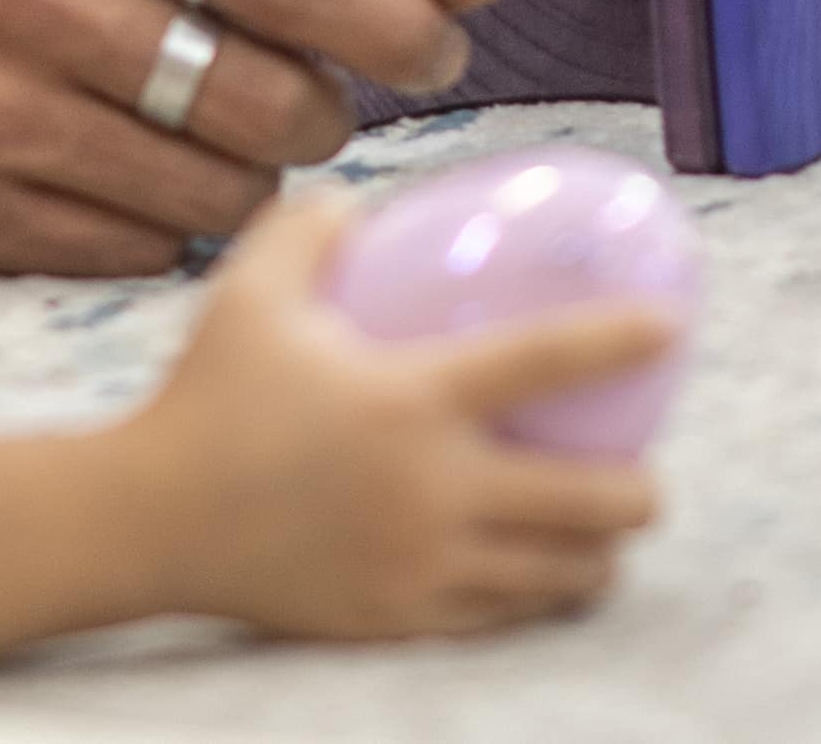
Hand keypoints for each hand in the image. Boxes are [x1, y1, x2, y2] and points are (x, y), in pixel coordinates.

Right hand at [0, 0, 518, 279]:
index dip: (385, 18)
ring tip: (212, 136)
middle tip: (305, 102)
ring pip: (209, 196)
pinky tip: (135, 182)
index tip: (440, 50)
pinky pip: (136, 256)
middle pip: (257, 101)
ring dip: (249, 179)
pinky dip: (167, 232)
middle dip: (316, 113)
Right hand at [115, 188, 662, 641]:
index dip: (619, 342)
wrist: (150, 520)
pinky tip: (537, 577)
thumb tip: (364, 203)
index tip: (670, 328)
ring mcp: (423, 563)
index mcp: (411, 400)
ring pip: (559, 574)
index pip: (546, 362)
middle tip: (642, 475)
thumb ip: (311, 228)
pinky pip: (501, 616)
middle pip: (590, 502)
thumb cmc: (204, 396)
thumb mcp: (250, 290)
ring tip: (603, 536)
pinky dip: (535, 596)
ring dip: (597, 555)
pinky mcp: (403, 616)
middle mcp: (434, 489)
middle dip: (639, 493)